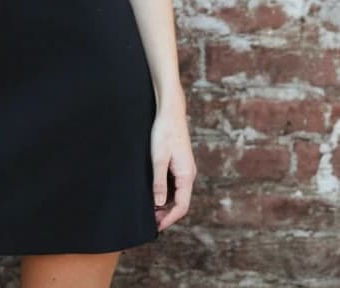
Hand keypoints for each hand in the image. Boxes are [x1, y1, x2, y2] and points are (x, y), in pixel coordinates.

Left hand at [151, 104, 195, 230]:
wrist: (171, 112)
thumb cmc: (164, 132)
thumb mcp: (158, 158)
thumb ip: (158, 182)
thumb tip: (158, 203)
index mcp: (187, 175)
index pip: (182, 206)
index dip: (170, 218)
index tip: (157, 227)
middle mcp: (189, 175)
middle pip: (181, 202)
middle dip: (167, 214)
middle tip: (151, 222)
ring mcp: (185, 169)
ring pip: (178, 194)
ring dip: (166, 204)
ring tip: (151, 211)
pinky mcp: (180, 164)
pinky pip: (176, 185)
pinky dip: (166, 193)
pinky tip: (154, 194)